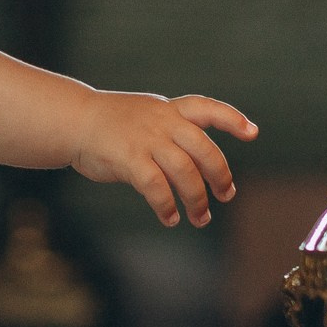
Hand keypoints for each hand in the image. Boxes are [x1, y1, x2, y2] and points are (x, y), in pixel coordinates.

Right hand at [69, 93, 252, 227]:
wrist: (73, 120)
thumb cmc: (110, 122)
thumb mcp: (146, 113)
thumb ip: (171, 129)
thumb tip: (199, 164)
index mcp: (168, 109)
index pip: (207, 108)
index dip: (232, 119)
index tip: (253, 133)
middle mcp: (162, 122)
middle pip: (205, 149)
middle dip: (220, 176)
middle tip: (226, 195)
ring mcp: (146, 139)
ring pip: (185, 172)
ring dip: (197, 200)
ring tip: (200, 218)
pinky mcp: (129, 159)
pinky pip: (156, 188)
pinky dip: (167, 207)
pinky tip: (170, 217)